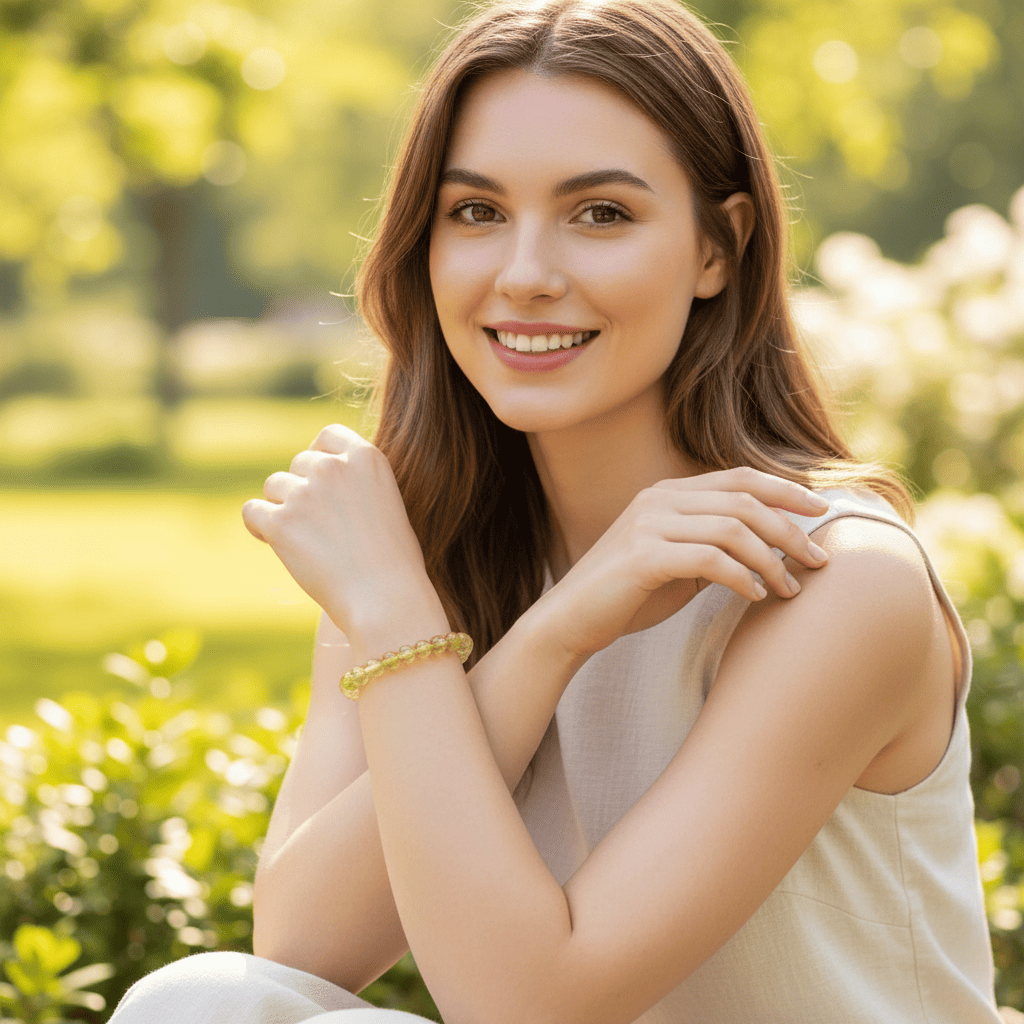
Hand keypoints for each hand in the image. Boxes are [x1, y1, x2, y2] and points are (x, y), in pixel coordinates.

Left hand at [241, 424, 434, 633]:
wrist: (387, 599)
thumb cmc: (394, 561)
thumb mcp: (387, 503)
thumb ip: (357, 482)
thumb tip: (319, 480)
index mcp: (366, 457)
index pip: (328, 437)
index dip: (319, 457)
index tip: (319, 481)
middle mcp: (333, 467)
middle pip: (299, 464)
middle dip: (302, 489)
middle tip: (317, 526)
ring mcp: (305, 493)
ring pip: (274, 486)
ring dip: (282, 508)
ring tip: (304, 540)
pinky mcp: (281, 521)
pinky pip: (252, 511)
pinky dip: (259, 526)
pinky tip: (275, 543)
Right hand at [538, 467, 830, 660]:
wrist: (570, 620)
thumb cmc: (627, 594)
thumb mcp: (676, 561)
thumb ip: (712, 545)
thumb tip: (771, 546)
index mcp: (667, 493)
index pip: (739, 477)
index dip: (785, 489)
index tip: (821, 511)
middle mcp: (658, 499)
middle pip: (743, 501)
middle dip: (790, 530)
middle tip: (818, 560)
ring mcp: (648, 525)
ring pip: (732, 528)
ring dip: (772, 560)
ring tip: (790, 588)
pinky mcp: (642, 557)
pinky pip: (709, 560)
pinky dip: (741, 577)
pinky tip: (755, 596)